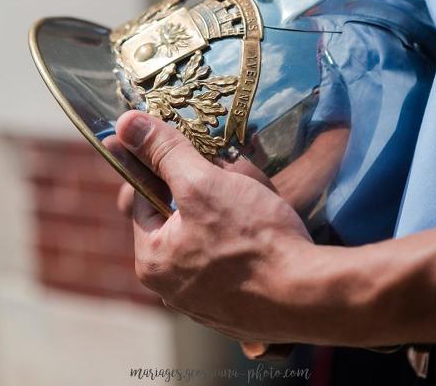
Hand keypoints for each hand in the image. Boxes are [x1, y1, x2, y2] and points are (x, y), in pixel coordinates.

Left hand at [114, 110, 313, 341]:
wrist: (310, 297)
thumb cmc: (255, 239)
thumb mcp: (203, 183)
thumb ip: (163, 152)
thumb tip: (125, 124)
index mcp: (152, 261)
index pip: (141, 199)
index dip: (163, 168)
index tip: (189, 151)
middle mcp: (170, 289)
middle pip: (177, 220)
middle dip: (201, 191)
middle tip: (229, 176)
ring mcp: (203, 303)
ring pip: (205, 239)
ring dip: (224, 214)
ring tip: (253, 202)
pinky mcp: (234, 310)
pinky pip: (229, 264)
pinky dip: (241, 242)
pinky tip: (265, 232)